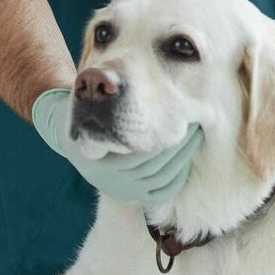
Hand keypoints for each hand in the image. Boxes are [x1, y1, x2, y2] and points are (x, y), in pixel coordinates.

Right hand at [31, 88, 202, 207]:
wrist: (79, 149)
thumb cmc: (89, 121)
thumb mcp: (86, 106)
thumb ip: (97, 94)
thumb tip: (109, 77)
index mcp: (101, 161)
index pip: (140, 151)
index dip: (163, 136)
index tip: (179, 119)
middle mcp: (113, 180)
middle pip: (155, 163)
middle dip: (178, 144)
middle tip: (194, 125)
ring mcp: (126, 191)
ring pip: (163, 177)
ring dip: (182, 157)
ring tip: (194, 138)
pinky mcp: (136, 198)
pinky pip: (164, 191)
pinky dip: (178, 177)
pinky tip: (187, 159)